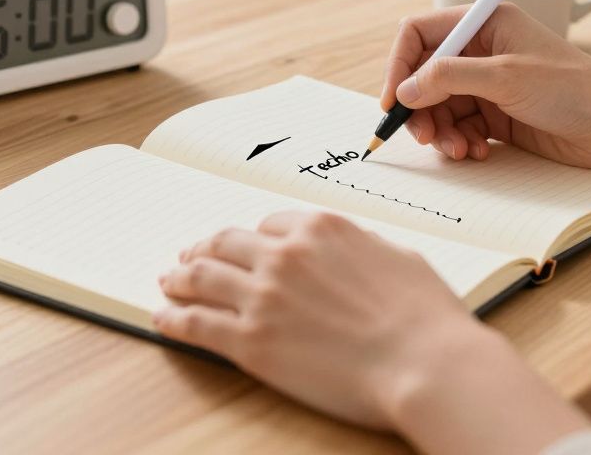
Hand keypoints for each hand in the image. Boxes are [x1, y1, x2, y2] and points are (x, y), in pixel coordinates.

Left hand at [154, 211, 484, 427]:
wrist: (425, 364)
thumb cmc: (425, 317)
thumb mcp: (399, 257)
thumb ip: (363, 246)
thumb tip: (351, 251)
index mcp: (320, 228)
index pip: (270, 227)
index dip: (253, 240)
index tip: (243, 248)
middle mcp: (284, 254)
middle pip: (226, 244)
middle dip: (205, 249)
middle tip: (191, 256)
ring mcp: (263, 296)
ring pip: (201, 277)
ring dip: (179, 277)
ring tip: (168, 282)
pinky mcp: (250, 341)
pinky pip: (196, 323)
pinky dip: (173, 318)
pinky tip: (164, 318)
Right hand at [380, 3, 590, 168]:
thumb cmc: (574, 89)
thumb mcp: (506, 77)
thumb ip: (449, 78)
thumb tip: (404, 91)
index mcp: (484, 23)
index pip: (419, 34)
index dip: (400, 65)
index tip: (393, 100)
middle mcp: (482, 50)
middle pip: (424, 75)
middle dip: (420, 108)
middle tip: (424, 137)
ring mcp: (489, 83)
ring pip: (439, 106)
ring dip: (441, 131)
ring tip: (459, 150)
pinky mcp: (497, 113)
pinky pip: (460, 126)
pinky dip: (460, 141)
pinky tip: (477, 152)